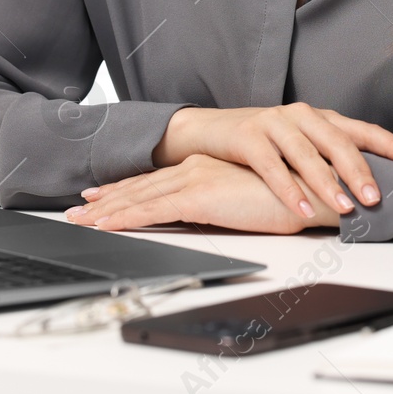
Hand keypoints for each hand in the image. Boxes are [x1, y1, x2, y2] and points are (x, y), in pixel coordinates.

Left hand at [65, 154, 342, 234]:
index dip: (127, 191)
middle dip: (107, 201)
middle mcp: (194, 169)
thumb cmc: (291, 197)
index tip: (102, 198)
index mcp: (206, 168)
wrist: (314, 190)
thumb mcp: (249, 199)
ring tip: (79, 221)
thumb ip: (225, 202)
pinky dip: (123, 217)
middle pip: (141, 188)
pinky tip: (103, 225)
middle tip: (78, 209)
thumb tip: (211, 214)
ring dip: (106, 211)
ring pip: (138, 198)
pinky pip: (151, 209)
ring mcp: (194, 180)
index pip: (157, 182)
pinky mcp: (199, 195)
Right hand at [150, 103, 392, 221]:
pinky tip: (302, 209)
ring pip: (307, 155)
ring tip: (345, 207)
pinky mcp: (248, 136)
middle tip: (375, 197)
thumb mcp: (298, 145)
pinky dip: (289, 190)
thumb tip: (366, 187)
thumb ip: (326, 158)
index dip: (388, 143)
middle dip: (359, 171)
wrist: (208, 131)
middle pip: (337, 142)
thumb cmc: (261, 142)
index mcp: (318, 117)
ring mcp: (274, 123)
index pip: (360, 129)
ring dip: (328, 183)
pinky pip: (272, 166)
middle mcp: (300, 115)